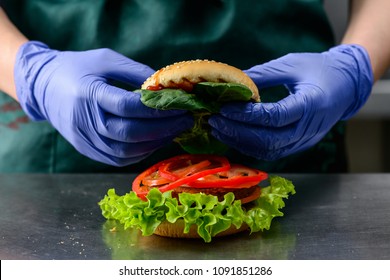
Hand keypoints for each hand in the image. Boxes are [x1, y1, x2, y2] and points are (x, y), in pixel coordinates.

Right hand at [14, 41, 192, 165]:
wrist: (42, 86)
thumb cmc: (77, 68)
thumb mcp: (105, 59)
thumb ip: (135, 71)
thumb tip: (165, 86)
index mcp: (87, 93)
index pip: (127, 106)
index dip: (157, 109)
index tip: (179, 106)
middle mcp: (84, 120)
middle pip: (129, 133)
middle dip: (162, 129)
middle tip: (184, 121)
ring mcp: (83, 139)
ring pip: (125, 151)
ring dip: (154, 143)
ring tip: (174, 131)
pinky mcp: (86, 149)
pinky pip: (117, 158)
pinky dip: (140, 153)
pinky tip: (155, 141)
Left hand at [209, 44, 372, 159]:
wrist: (347, 86)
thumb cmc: (320, 70)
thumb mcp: (292, 65)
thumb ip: (263, 74)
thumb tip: (232, 80)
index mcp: (311, 104)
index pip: (275, 116)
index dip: (247, 116)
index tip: (224, 109)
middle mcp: (309, 128)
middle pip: (269, 139)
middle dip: (238, 133)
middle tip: (215, 122)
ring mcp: (305, 140)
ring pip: (269, 150)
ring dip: (241, 143)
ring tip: (219, 130)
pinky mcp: (299, 145)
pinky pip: (273, 152)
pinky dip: (251, 147)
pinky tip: (234, 137)